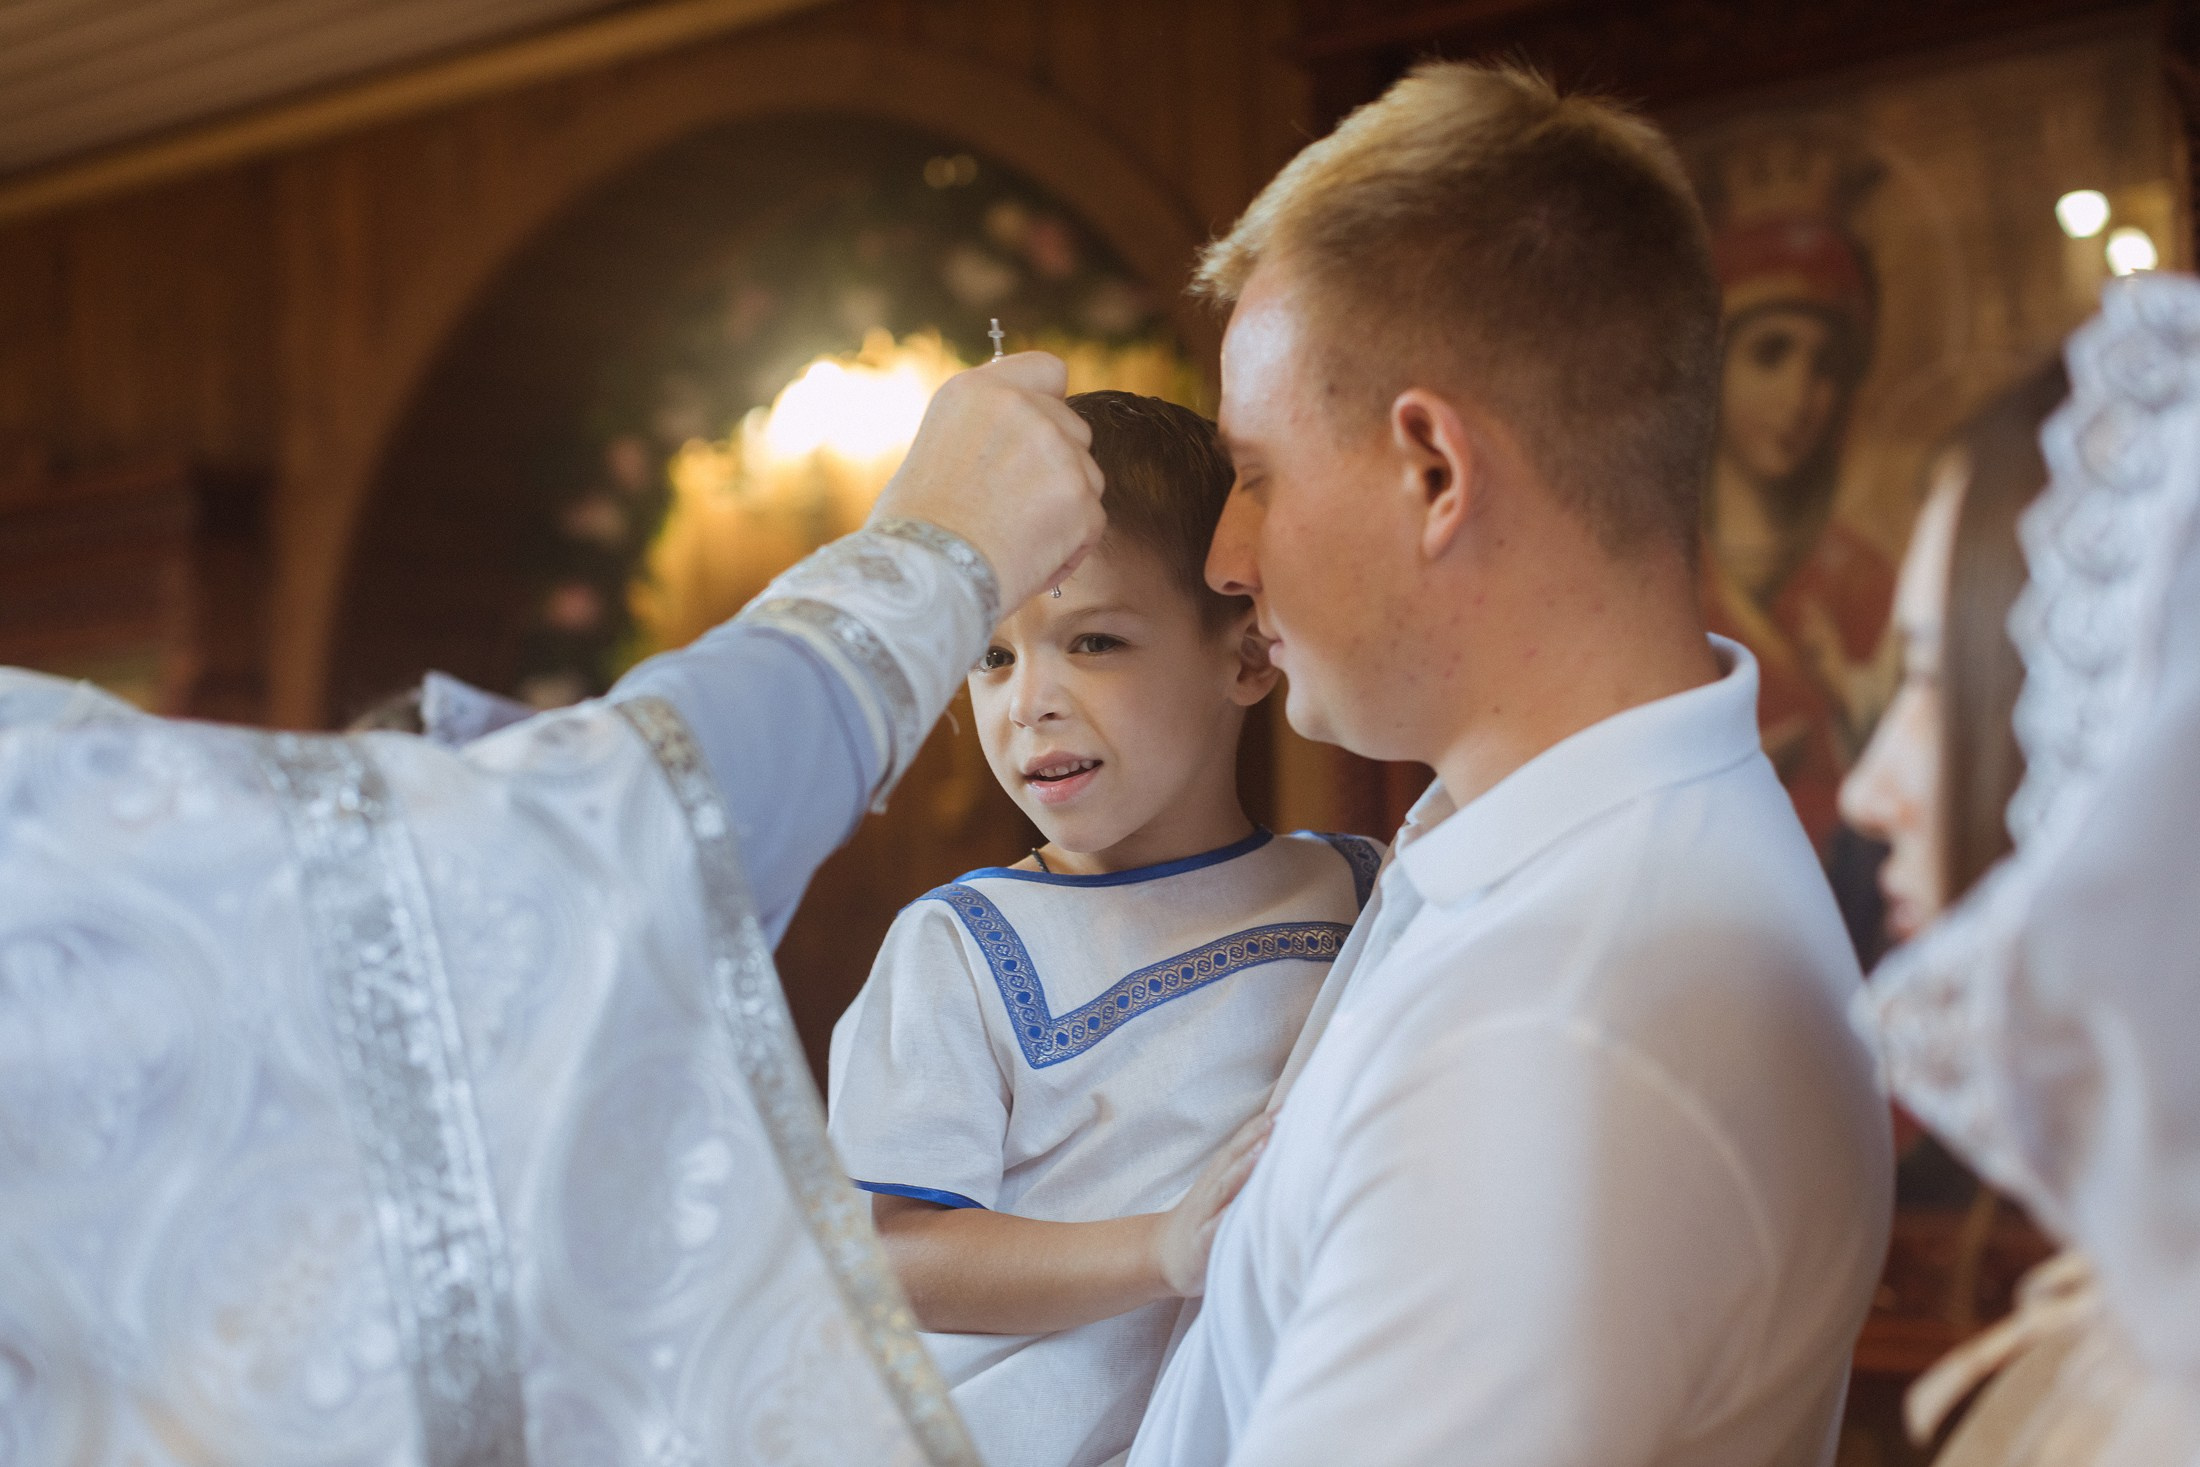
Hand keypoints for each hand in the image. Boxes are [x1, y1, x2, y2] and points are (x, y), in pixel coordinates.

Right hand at [870, 352, 1106, 609]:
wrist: (922, 578)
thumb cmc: (914, 528)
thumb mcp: (936, 448)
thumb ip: (986, 432)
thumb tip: (1016, 443)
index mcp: (979, 390)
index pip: (1048, 370)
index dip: (1048, 401)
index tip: (1036, 432)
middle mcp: (1024, 409)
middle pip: (1073, 428)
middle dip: (1057, 463)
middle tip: (1015, 505)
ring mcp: (1059, 453)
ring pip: (1088, 476)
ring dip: (1065, 507)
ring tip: (1013, 539)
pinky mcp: (1083, 501)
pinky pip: (1091, 523)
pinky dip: (1069, 547)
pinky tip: (1026, 561)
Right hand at [1152, 1112, 1271, 1296]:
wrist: (1166, 1252)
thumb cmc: (1207, 1216)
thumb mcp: (1226, 1185)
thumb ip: (1250, 1165)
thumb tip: (1286, 1142)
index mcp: (1222, 1171)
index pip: (1244, 1140)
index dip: (1265, 1122)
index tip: (1291, 1104)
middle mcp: (1214, 1186)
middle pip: (1235, 1155)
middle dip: (1258, 1134)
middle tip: (1282, 1116)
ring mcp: (1205, 1212)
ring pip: (1225, 1186)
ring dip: (1244, 1166)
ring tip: (1264, 1149)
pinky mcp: (1201, 1242)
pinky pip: (1213, 1228)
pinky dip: (1223, 1218)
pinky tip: (1236, 1210)